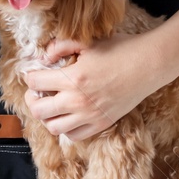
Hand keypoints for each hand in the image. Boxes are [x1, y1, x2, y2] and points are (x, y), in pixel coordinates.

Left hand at [21, 31, 165, 141]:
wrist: (148, 65)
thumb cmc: (120, 50)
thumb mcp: (87, 42)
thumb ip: (61, 46)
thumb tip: (44, 58)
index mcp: (73, 78)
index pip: (36, 82)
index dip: (30, 76)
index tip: (33, 73)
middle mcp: (78, 101)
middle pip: (39, 110)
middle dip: (32, 99)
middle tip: (36, 92)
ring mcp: (90, 116)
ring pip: (54, 127)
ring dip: (47, 117)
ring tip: (51, 105)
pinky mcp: (101, 124)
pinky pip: (74, 136)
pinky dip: (66, 128)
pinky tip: (68, 115)